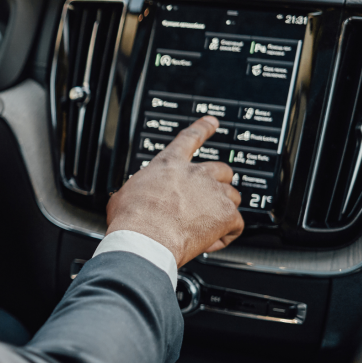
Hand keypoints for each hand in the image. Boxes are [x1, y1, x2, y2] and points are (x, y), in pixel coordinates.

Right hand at [107, 116, 243, 266]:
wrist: (145, 239)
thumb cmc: (131, 218)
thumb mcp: (125, 194)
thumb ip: (138, 189)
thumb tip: (131, 198)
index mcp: (169, 165)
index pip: (190, 138)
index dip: (203, 128)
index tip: (212, 122)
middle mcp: (195, 174)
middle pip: (221, 169)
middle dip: (218, 182)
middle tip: (209, 196)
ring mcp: (213, 193)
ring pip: (233, 196)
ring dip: (224, 208)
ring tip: (208, 223)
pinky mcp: (226, 215)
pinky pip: (236, 224)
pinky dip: (226, 234)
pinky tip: (210, 241)